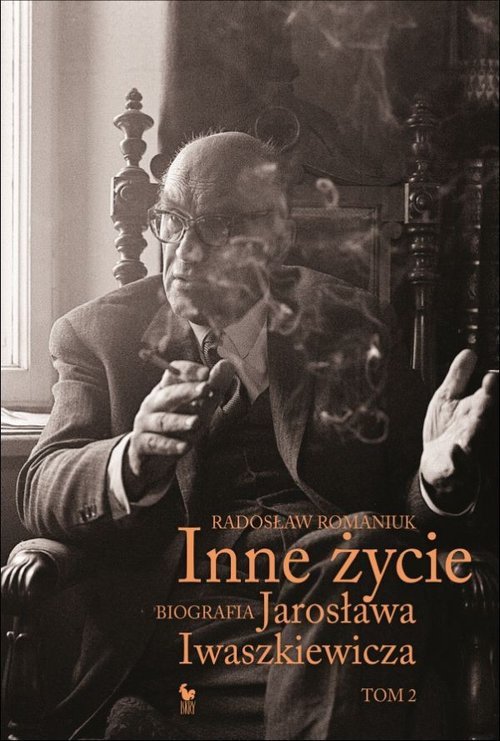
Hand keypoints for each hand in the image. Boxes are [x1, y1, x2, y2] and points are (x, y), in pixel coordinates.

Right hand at [128, 359, 234, 477]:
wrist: (151, 457)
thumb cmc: (179, 425)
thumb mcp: (199, 406)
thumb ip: (213, 386)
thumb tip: (227, 364)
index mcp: (165, 389)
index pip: (173, 373)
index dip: (189, 371)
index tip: (207, 373)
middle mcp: (153, 403)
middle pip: (169, 394)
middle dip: (187, 391)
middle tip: (206, 389)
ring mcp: (145, 424)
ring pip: (163, 421)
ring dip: (179, 420)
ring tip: (196, 422)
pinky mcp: (142, 445)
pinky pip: (156, 444)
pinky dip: (170, 445)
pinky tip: (185, 447)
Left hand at [420, 350, 496, 492]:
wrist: (434, 465)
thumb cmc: (445, 430)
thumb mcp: (447, 398)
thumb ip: (458, 377)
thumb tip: (469, 352)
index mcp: (475, 411)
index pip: (487, 395)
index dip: (492, 385)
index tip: (493, 373)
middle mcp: (474, 430)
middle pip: (483, 415)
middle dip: (487, 401)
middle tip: (490, 384)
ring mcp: (465, 450)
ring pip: (474, 440)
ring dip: (476, 430)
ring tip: (477, 417)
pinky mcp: (453, 468)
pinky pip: (457, 466)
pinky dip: (457, 460)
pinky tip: (455, 450)